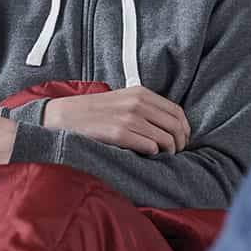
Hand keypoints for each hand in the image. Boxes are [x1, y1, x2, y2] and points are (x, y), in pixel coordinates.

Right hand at [42, 86, 189, 154]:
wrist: (65, 116)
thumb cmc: (94, 112)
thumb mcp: (122, 100)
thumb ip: (144, 107)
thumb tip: (168, 125)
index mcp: (140, 93)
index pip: (177, 111)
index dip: (185, 129)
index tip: (183, 139)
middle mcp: (137, 103)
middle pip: (176, 126)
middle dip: (180, 142)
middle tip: (176, 152)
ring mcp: (128, 118)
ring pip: (166, 139)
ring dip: (168, 151)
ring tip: (163, 156)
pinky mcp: (119, 133)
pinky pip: (149, 146)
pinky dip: (153, 153)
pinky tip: (147, 155)